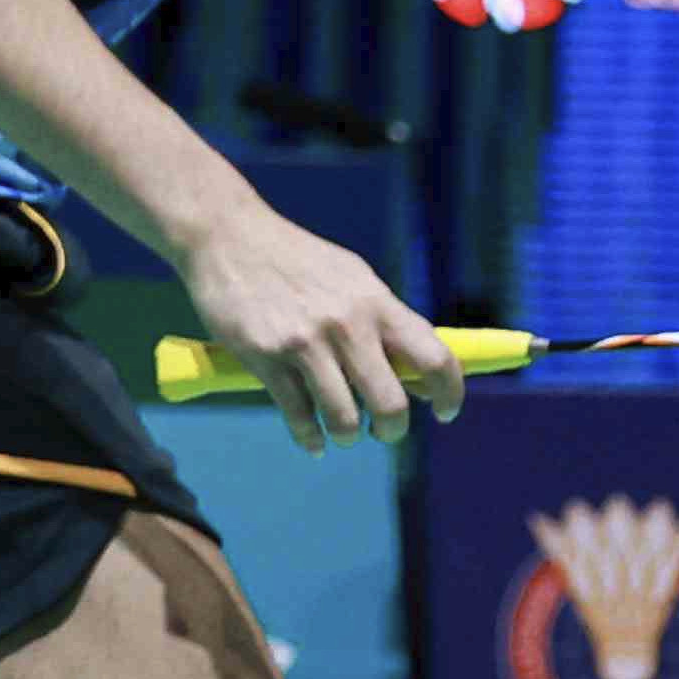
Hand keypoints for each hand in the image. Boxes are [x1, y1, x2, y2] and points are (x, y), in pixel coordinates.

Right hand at [172, 213, 460, 451]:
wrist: (228, 236)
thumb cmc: (296, 259)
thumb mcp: (352, 279)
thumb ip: (384, 322)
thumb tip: (417, 373)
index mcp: (376, 302)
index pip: (434, 357)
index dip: (449, 392)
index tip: (445, 412)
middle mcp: (347, 324)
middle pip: (390, 402)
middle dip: (392, 429)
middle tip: (383, 431)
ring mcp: (305, 343)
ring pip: (344, 418)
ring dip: (348, 436)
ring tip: (344, 434)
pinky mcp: (266, 358)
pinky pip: (298, 415)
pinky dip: (309, 438)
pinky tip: (313, 441)